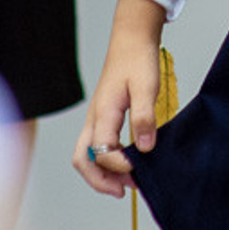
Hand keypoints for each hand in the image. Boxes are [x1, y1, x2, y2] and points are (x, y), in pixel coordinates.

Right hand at [73, 0, 165, 195]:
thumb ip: (144, 116)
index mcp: (103, 113)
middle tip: (123, 190)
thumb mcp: (146, 86)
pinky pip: (95, 146)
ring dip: (102, 173)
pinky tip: (127, 161)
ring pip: (86, 155)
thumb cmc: (137, 58)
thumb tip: (145, 148)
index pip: (101, 152)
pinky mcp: (102, 116)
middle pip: (82, 160)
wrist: (131, 38)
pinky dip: (106, 161)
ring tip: (127, 182)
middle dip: (99, 181)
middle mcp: (94, 118)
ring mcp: (95, 118)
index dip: (119, 166)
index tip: (139, 168)